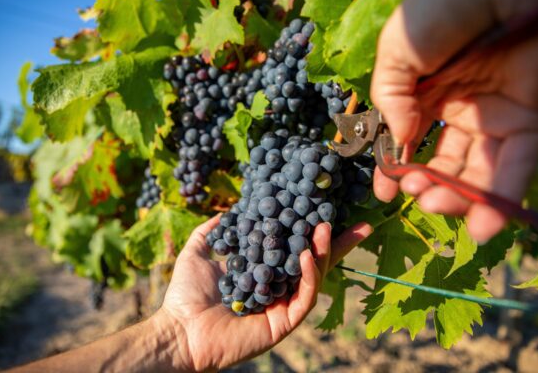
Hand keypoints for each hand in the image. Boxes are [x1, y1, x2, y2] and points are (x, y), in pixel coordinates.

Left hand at [156, 215, 371, 371]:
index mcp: (262, 271)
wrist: (179, 329)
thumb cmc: (186, 294)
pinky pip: (304, 297)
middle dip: (336, 243)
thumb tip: (225, 211)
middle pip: (315, 262)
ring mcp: (283, 305)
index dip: (310, 230)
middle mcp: (277, 287)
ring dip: (322, 252)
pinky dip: (309, 275)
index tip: (324, 207)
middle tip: (358, 224)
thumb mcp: (198, 252)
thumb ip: (213, 231)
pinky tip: (306, 254)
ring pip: (313, 277)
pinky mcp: (284, 322)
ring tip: (325, 227)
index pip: (293, 248)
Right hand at [371, 0, 537, 241]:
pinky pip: (516, 166)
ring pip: (478, 172)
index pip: (410, 141)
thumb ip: (390, 100)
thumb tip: (397, 143)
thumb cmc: (440, 10)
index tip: (384, 194)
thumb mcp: (396, 53)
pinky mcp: (534, 120)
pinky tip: (483, 227)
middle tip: (415, 195)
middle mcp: (462, 109)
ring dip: (458, 199)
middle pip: (445, 163)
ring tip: (437, 205)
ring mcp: (498, 117)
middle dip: (428, 187)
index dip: (396, 170)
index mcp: (427, 93)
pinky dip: (501, 200)